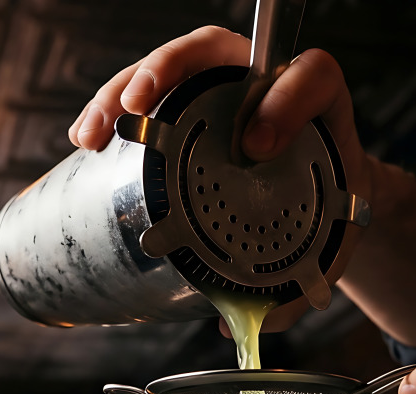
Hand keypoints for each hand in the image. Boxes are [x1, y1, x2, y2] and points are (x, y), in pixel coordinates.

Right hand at [68, 26, 370, 333]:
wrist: (327, 201)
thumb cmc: (329, 214)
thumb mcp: (327, 246)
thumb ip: (300, 288)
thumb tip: (249, 322)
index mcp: (317, 104)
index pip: (308, 76)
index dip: (285, 99)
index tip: (258, 147)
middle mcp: (262, 82)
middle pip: (210, 49)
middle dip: (164, 70)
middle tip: (136, 108)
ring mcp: (220, 88)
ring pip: (167, 67)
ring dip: (119, 90)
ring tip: (94, 134)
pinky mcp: (187, 105)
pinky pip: (145, 93)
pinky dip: (109, 110)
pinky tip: (86, 141)